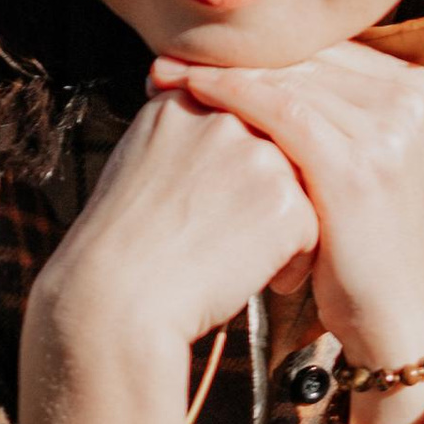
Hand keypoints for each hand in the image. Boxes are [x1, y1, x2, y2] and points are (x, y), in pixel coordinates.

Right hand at [19, 92, 316, 423]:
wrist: (108, 323)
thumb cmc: (114, 273)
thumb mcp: (135, 182)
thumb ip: (178, 141)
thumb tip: (209, 122)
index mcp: (171, 100)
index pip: (240, 116)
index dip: (235, 182)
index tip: (206, 230)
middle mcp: (211, 109)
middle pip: (278, 150)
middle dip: (269, 202)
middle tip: (213, 256)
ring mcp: (250, 149)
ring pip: (303, 187)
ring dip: (284, 235)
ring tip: (227, 275)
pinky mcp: (281, 198)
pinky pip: (315, 225)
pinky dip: (294, 263)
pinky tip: (254, 289)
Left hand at [147, 42, 423, 383]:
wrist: (400, 322)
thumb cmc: (363, 251)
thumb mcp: (354, 167)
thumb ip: (326, 115)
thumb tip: (249, 68)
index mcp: (411, 88)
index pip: (319, 50)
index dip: (254, 45)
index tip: (192, 50)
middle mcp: (407, 99)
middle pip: (302, 58)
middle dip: (230, 54)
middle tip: (165, 54)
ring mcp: (387, 130)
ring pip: (287, 78)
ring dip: (218, 72)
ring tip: (163, 74)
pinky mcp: (357, 165)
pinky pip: (282, 111)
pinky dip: (230, 96)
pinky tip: (189, 94)